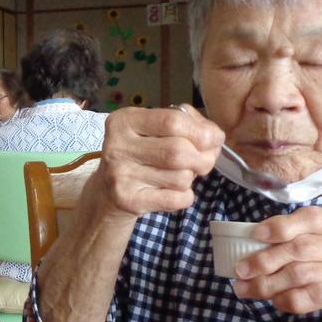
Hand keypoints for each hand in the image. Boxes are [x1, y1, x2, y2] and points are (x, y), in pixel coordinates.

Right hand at [94, 105, 223, 219]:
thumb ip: (186, 123)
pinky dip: (184, 196)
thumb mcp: (153, 129)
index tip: (214, 139)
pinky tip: (172, 191)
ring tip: (177, 175)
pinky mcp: (127, 200)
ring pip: (180, 178)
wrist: (108, 191)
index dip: (202, 132)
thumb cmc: (140, 154)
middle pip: (178, 151)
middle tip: (204, 161)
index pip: (173, 121)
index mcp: (124, 121)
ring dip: (190, 178)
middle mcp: (118, 146)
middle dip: (203, 158)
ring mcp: (120, 175)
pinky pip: (176, 199)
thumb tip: (213, 136)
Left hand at [232, 206, 321, 321]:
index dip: (281, 225)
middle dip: (265, 259)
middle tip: (241, 270)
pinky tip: (277, 302)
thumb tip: (257, 244)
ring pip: (302, 273)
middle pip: (301, 247)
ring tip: (248, 290)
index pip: (312, 217)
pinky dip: (289, 299)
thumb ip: (310, 243)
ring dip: (268, 283)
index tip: (256, 235)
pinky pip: (313, 295)